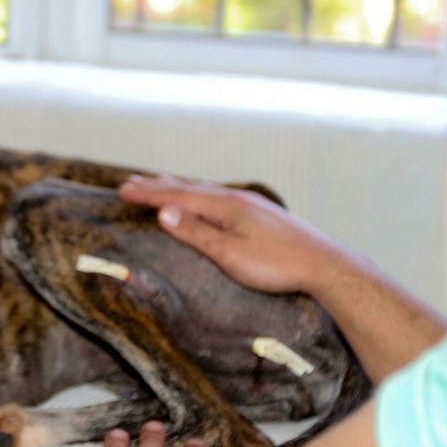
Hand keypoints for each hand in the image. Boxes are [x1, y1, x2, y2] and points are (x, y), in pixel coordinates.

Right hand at [119, 174, 349, 295]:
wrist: (325, 264)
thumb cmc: (277, 265)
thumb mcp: (230, 254)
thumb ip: (196, 232)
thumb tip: (164, 213)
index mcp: (226, 206)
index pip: (178, 197)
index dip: (148, 194)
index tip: (122, 190)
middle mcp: (237, 199)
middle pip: (190, 188)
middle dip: (158, 186)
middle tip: (131, 182)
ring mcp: (251, 205)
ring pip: (206, 190)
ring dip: (179, 187)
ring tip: (162, 182)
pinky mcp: (262, 214)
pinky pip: (221, 197)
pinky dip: (201, 194)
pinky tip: (206, 200)